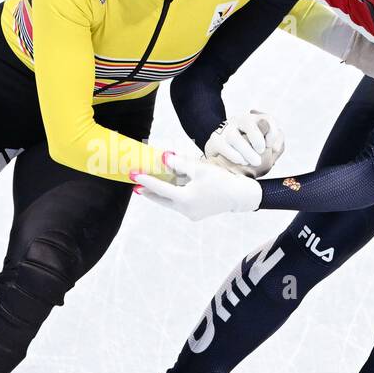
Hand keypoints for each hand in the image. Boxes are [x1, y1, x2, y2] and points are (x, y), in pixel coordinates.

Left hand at [132, 153, 261, 220]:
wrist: (240, 196)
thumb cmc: (222, 180)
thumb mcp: (200, 169)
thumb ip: (179, 163)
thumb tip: (163, 158)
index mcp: (185, 199)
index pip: (160, 188)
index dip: (145, 180)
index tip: (133, 175)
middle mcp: (185, 209)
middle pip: (161, 200)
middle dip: (148, 192)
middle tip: (135, 186)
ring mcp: (190, 214)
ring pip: (169, 203)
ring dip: (159, 195)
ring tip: (148, 187)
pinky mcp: (195, 214)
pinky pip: (178, 205)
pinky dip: (172, 197)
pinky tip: (168, 190)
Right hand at [204, 110, 284, 176]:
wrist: (223, 165)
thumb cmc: (248, 157)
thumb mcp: (266, 153)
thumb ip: (276, 148)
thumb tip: (275, 146)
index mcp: (255, 121)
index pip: (267, 119)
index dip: (272, 132)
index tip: (270, 146)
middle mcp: (239, 121)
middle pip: (248, 122)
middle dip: (257, 138)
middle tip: (261, 151)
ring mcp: (225, 130)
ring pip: (236, 138)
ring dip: (248, 152)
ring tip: (254, 162)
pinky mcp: (215, 140)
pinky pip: (226, 148)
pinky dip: (236, 156)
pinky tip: (241, 161)